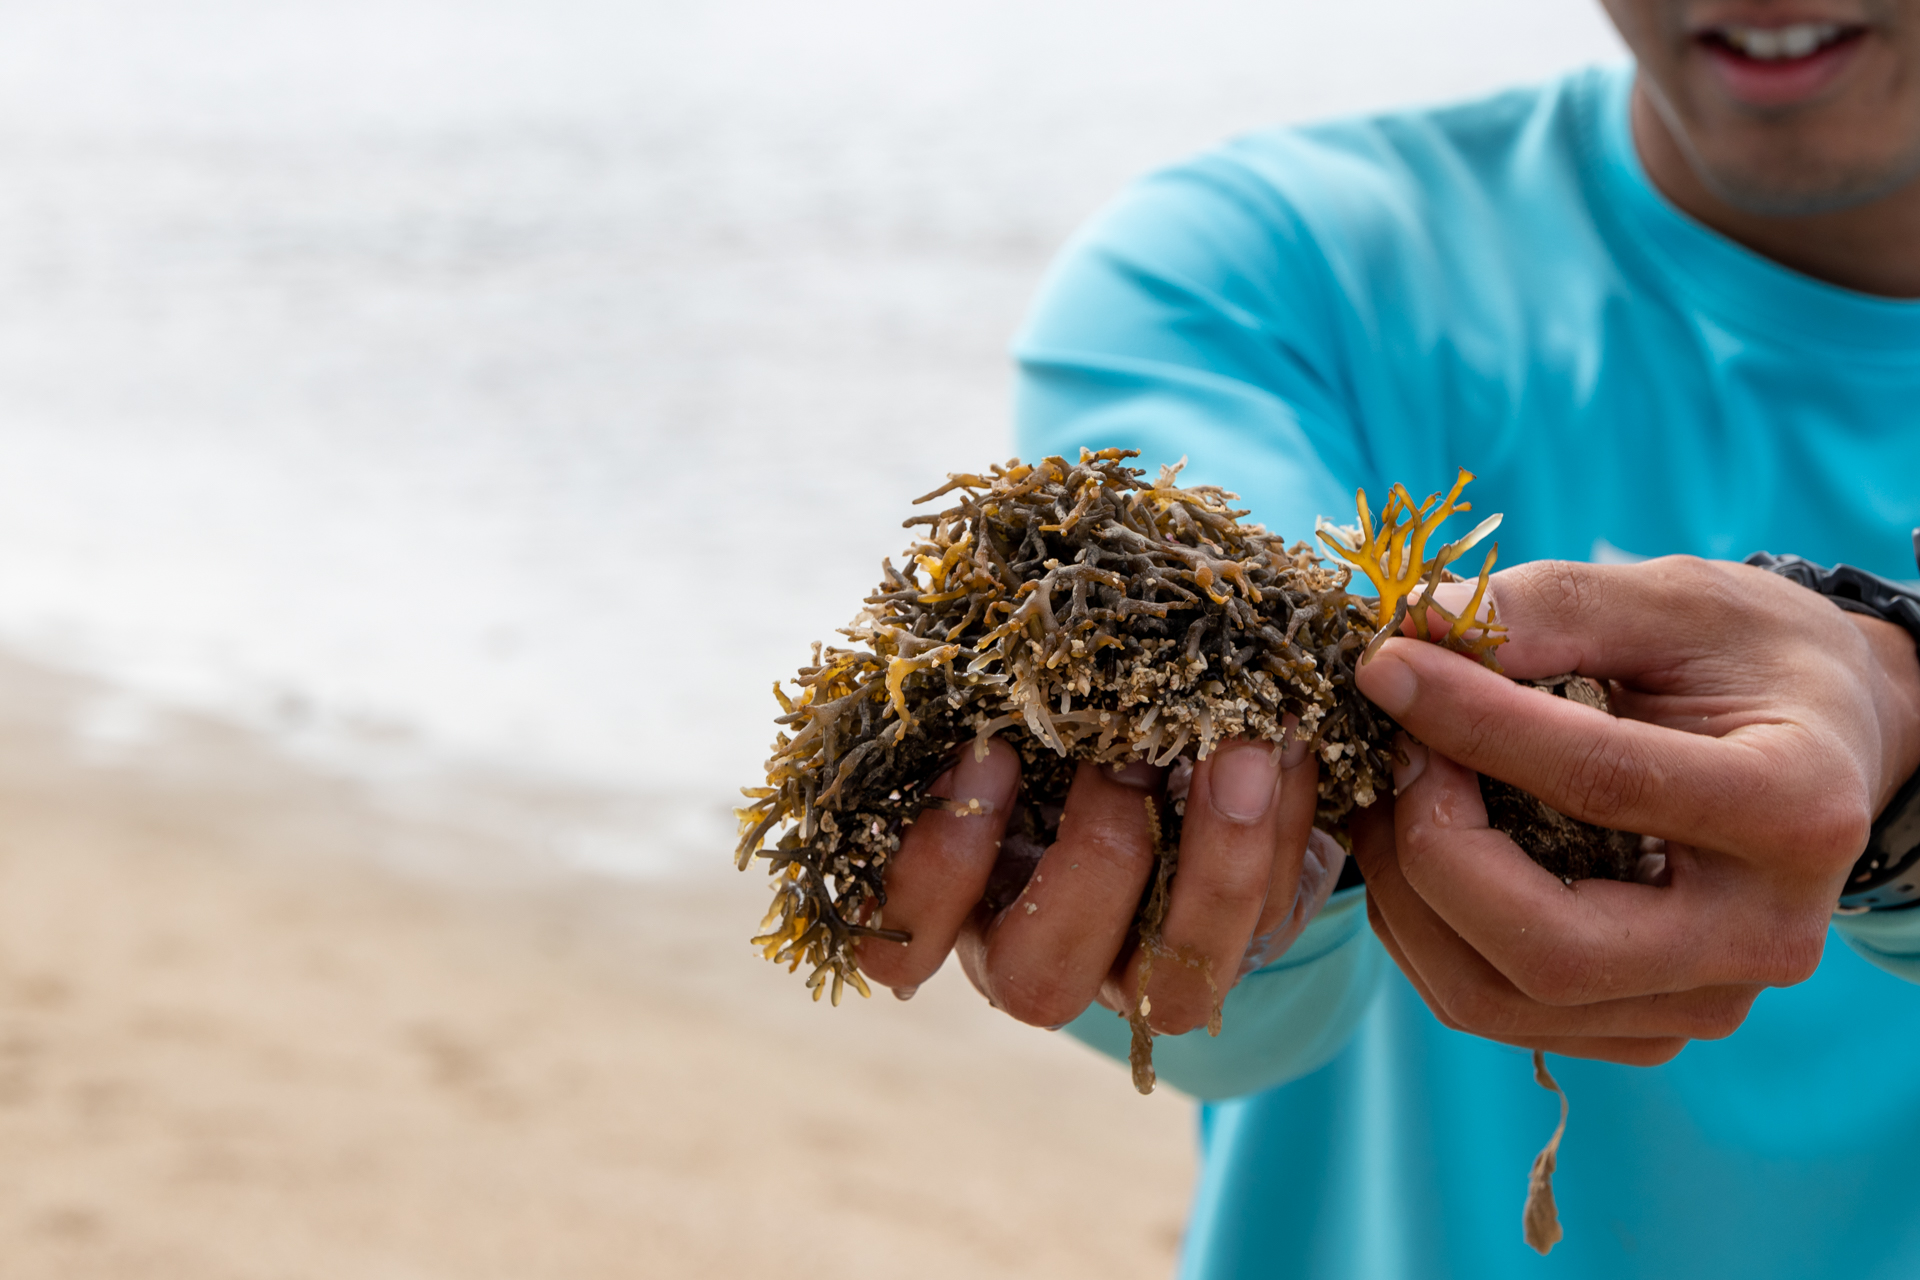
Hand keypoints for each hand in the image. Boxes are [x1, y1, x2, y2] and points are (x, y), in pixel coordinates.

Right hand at [856, 731, 1330, 1034]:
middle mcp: (1039, 951)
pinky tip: (1289, 739)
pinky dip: (1287, 828)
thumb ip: (978, 686)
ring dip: (1214, 861)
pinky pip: (1265, 919)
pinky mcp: (1238, 941)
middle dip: (1092, 862)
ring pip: (1172, 987)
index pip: (900, 940)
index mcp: (954, 896)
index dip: (938, 865)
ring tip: (1239, 744)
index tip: (986, 751)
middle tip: (1130, 755)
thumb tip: (968, 642)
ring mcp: (1143, 963)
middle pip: (1039, 980)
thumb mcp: (1009, 687)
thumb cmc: (1058, 689)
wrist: (1179, 700)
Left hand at [1352, 555, 1919, 1064]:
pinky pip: (1490, 1004)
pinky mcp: (1643, 1029)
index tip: (1387, 667)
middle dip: (1432, 846)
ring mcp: (1701, 1000)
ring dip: (1405, 893)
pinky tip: (1417, 844)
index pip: (1602, 782)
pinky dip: (1422, 928)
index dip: (1472, 723)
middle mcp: (1761, 935)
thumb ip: (1547, 610)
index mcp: (1793, 809)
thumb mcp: (1669, 600)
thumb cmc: (1745, 658)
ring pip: (1497, 996)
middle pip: (1549, 948)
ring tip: (1389, 789)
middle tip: (1391, 749)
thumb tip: (1409, 627)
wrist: (1822, 740)